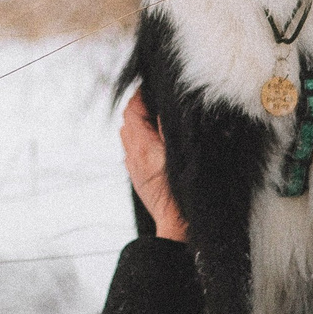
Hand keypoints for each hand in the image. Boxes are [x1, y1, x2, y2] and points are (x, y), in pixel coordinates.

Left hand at [121, 91, 187, 242]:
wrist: (179, 226)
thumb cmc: (184, 194)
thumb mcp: (182, 154)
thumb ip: (170, 128)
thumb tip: (163, 108)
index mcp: (142, 147)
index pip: (133, 111)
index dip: (140, 96)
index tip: (151, 88)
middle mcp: (133, 156)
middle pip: (128, 122)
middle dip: (140, 108)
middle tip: (157, 100)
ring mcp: (134, 168)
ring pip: (130, 136)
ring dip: (140, 124)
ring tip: (158, 118)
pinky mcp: (139, 177)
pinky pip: (134, 151)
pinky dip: (142, 139)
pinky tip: (158, 141)